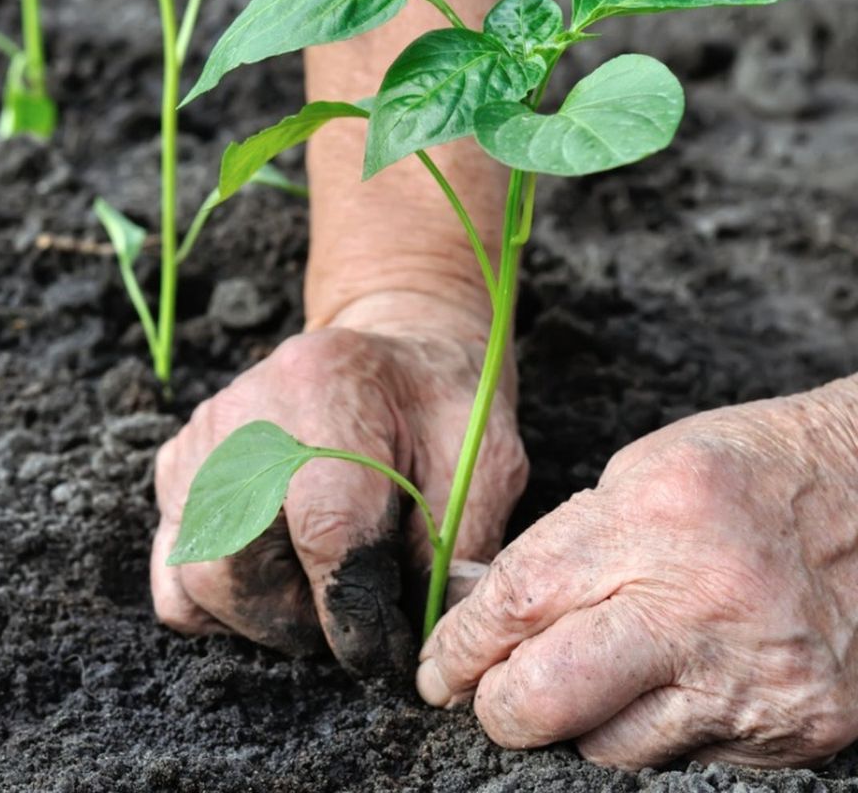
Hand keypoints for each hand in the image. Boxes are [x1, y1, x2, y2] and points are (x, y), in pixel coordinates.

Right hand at [152, 291, 526, 675]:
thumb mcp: (483, 464)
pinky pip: (174, 571)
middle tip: (356, 618)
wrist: (391, 356)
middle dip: (303, 623)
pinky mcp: (176, 468)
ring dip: (263, 614)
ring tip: (319, 589)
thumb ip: (456, 550)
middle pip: (241, 566)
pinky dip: (220, 598)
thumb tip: (426, 641)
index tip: (384, 652)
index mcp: (329, 390)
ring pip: (200, 577)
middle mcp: (246, 411)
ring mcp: (200, 440)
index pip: (326, 530)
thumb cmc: (439, 410)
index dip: (356, 614)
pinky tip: (274, 573)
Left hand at [418, 380, 857, 767]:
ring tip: (595, 680)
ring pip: (610, 749)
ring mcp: (753, 680)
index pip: (516, 603)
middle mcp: (703, 607)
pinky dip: (656, 734)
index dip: (459, 645)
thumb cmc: (749, 474)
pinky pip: (685, 761)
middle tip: (487, 696)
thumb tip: (473, 602)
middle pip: (547, 697)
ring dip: (579, 724)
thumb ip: (558, 545)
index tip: (437, 666)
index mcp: (654, 522)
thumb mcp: (640, 474)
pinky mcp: (796, 733)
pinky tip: (667, 690)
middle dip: (497, 708)